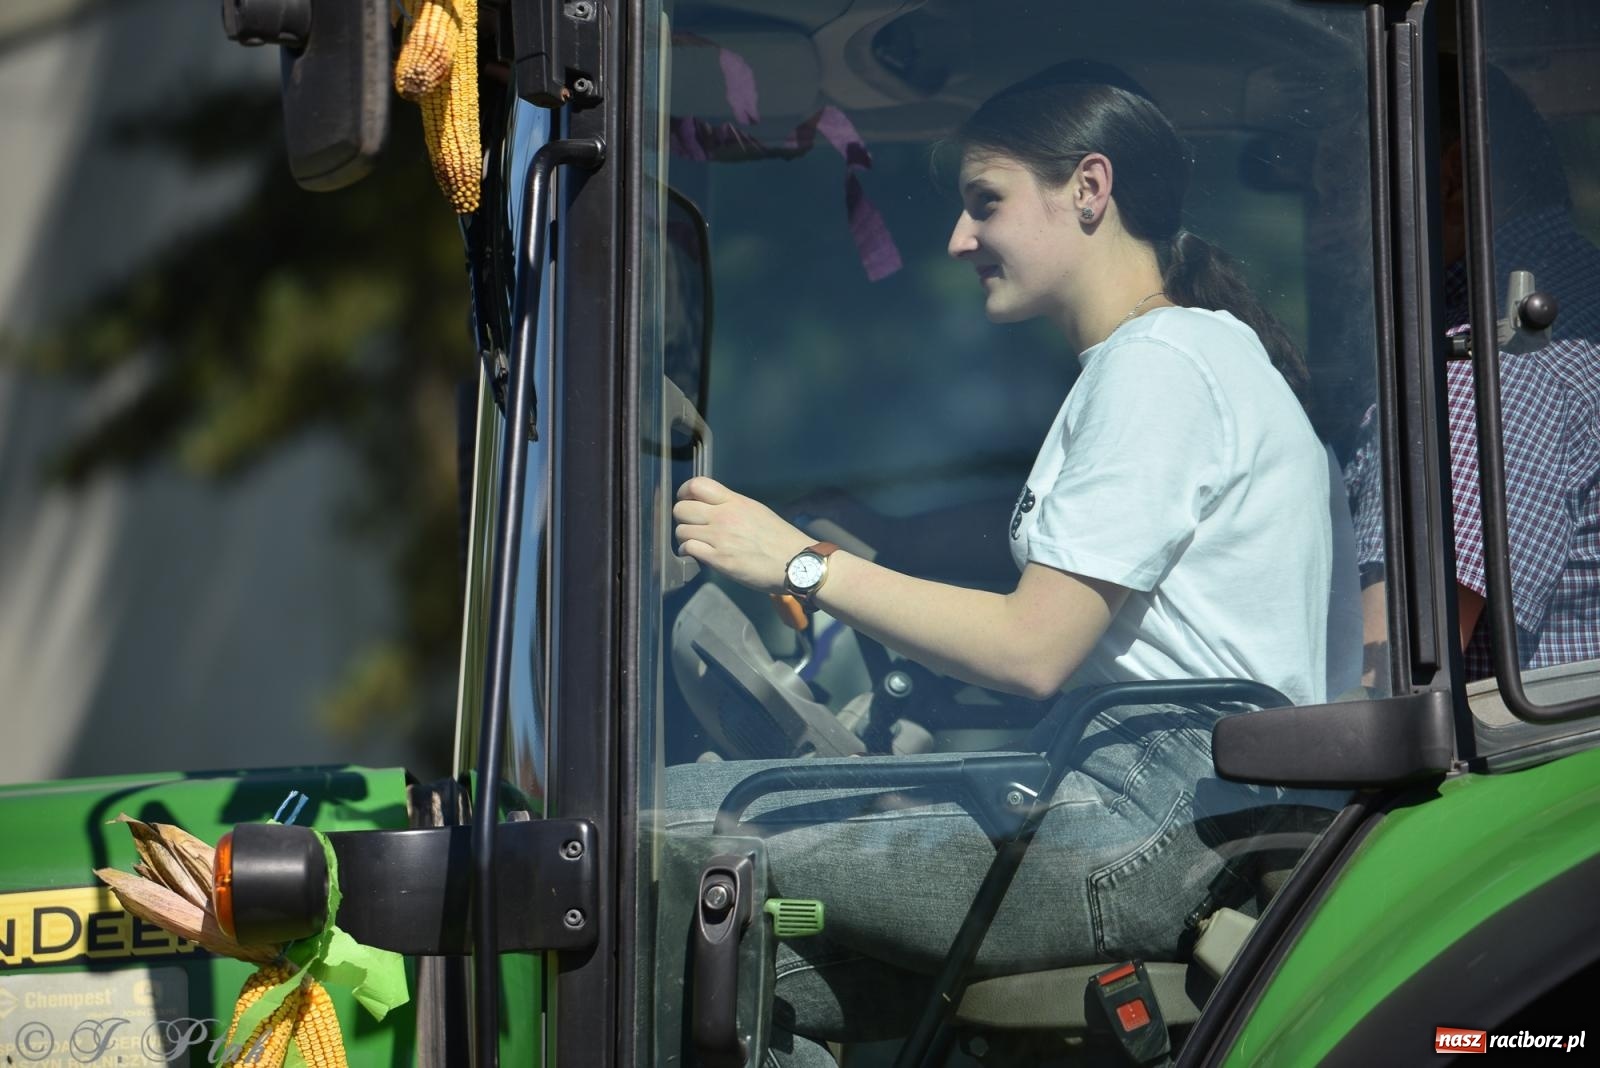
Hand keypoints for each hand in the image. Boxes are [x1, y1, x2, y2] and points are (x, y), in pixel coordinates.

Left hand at [673, 477, 812, 593]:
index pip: (697, 485)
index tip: (686, 500)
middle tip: (691, 525)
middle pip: (681, 508)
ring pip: (681, 530)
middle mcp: (724, 516)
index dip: (684, 492)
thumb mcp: (756, 511)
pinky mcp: (719, 559)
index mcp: (735, 502)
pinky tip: (695, 554)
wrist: (795, 562)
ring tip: (694, 542)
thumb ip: (733, 506)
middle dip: (682, 518)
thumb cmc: (780, 538)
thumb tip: (714, 508)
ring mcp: (720, 538)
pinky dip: (687, 552)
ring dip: (684, 537)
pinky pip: (689, 549)